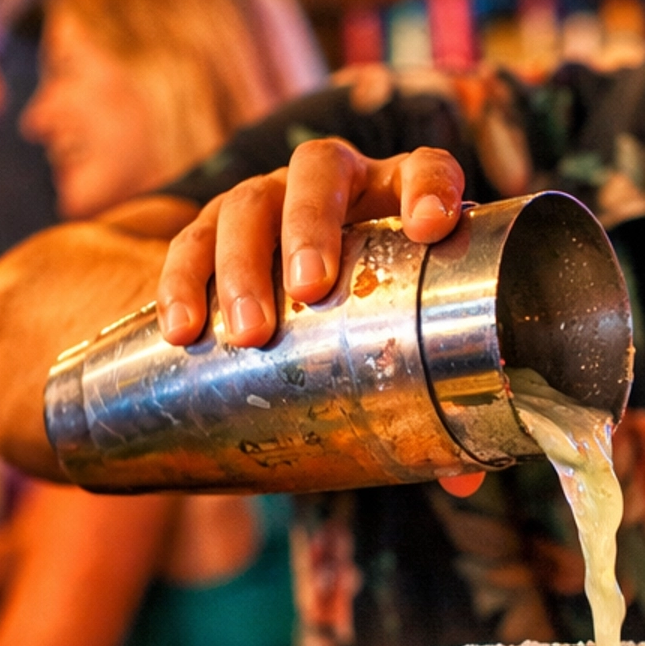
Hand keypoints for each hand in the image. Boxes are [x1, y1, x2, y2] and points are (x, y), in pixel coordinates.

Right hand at [155, 136, 483, 496]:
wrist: (279, 296)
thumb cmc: (367, 317)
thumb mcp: (399, 344)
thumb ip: (434, 399)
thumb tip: (462, 480)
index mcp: (395, 197)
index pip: (423, 165)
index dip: (429, 185)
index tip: (431, 226)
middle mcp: (331, 184)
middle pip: (318, 169)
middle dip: (312, 225)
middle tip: (311, 289)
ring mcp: (265, 200)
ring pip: (248, 204)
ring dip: (244, 266)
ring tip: (249, 332)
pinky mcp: (207, 228)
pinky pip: (187, 243)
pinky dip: (182, 284)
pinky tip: (183, 330)